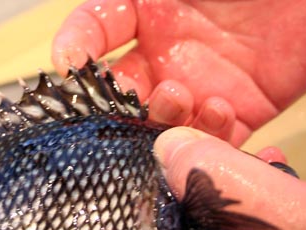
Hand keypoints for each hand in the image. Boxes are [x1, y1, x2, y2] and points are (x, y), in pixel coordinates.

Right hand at [52, 0, 305, 144]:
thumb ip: (128, 2)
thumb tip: (76, 36)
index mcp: (148, 13)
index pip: (95, 30)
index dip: (76, 46)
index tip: (68, 63)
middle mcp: (166, 54)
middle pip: (123, 91)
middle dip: (119, 102)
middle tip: (131, 97)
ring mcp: (199, 86)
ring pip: (161, 122)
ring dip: (163, 118)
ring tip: (179, 97)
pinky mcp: (237, 112)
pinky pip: (211, 139)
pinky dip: (209, 136)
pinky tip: (219, 108)